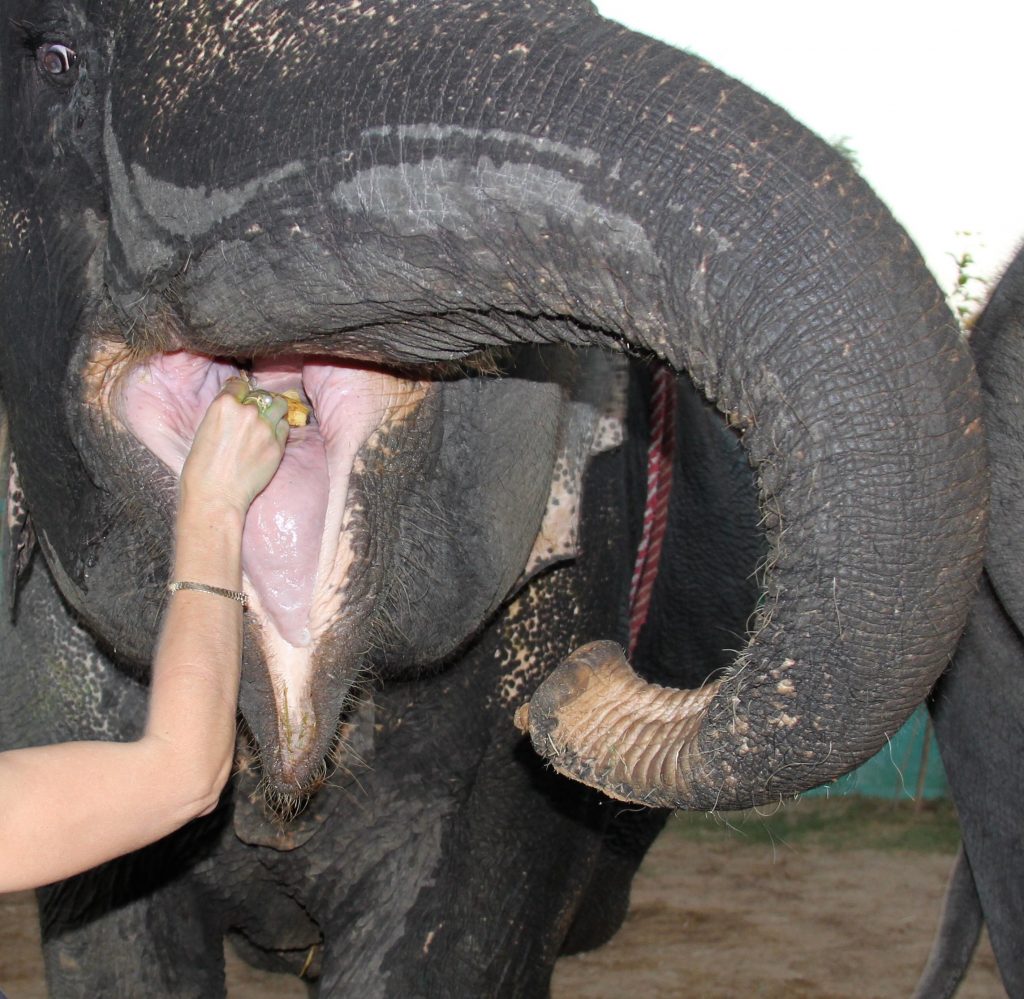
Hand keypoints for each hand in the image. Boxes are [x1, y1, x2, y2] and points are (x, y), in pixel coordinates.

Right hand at [179, 377, 288, 513]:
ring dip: (274, 411)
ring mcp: (265, 428)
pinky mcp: (278, 445)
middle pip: (262, 395)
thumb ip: (224, 415)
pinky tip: (270, 438)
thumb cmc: (201, 468)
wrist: (216, 496)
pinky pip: (285, 428)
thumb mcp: (204, 430)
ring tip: (269, 421)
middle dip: (259, 402)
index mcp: (224, 404)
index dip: (241, 392)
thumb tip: (236, 408)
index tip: (242, 397)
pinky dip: (279, 430)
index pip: (240, 385)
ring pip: (279, 407)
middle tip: (257, 412)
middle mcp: (248, 412)